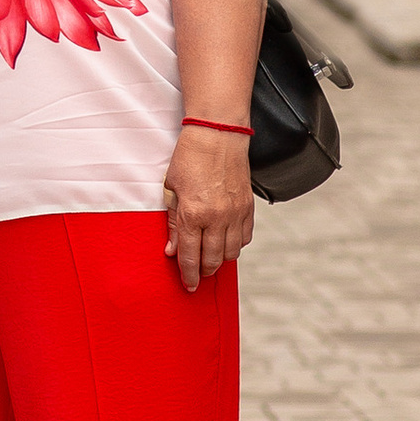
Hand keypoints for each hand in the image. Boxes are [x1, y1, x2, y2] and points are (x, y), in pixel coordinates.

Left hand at [163, 126, 254, 292]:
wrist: (218, 135)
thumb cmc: (189, 158)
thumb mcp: (171, 189)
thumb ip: (172, 222)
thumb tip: (172, 250)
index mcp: (193, 214)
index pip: (189, 255)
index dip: (188, 274)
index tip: (188, 285)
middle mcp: (216, 218)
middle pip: (213, 260)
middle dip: (204, 272)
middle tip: (198, 276)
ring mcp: (235, 214)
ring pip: (231, 253)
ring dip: (220, 260)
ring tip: (210, 258)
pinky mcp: (248, 208)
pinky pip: (244, 238)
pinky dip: (235, 245)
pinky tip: (225, 241)